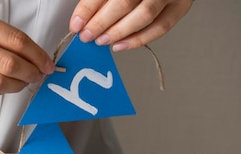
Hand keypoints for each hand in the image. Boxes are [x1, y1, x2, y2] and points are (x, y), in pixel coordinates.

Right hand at [0, 9, 54, 95]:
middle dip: (30, 72)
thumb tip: (31, 55)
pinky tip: (5, 86)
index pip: (15, 39)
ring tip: (23, 82)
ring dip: (17, 85)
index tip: (46, 63)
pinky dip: (0, 91)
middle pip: (9, 62)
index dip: (37, 54)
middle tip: (37, 75)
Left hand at [69, 0, 192, 50]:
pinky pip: (161, 27)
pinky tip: (120, 45)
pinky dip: (139, 40)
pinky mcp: (181, 6)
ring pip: (144, 15)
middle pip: (125, 2)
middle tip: (87, 35)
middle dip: (101, 22)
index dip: (87, 9)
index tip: (76, 24)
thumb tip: (83, 19)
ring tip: (101, 40)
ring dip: (118, 32)